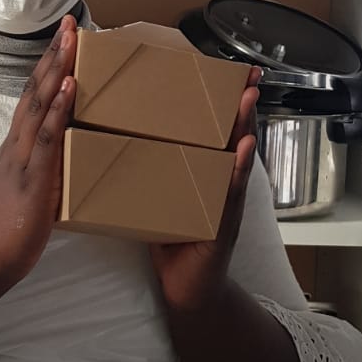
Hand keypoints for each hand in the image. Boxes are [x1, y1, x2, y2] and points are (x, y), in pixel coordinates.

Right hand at [0, 16, 76, 293]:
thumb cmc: (5, 231)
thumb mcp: (28, 191)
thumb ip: (43, 172)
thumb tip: (66, 163)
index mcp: (16, 147)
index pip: (31, 99)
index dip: (46, 68)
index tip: (61, 41)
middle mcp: (17, 144)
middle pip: (34, 90)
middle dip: (53, 55)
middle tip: (69, 22)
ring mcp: (23, 158)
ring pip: (39, 104)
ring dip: (57, 69)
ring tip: (71, 39)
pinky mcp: (32, 177)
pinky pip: (47, 137)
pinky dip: (58, 109)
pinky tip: (69, 86)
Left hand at [148, 68, 261, 313]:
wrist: (185, 292)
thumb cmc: (171, 242)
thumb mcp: (158, 197)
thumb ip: (149, 170)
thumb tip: (114, 137)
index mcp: (202, 172)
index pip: (210, 130)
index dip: (217, 101)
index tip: (223, 69)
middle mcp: (219, 182)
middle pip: (231, 135)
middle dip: (240, 104)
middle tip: (246, 74)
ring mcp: (226, 202)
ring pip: (237, 157)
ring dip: (245, 127)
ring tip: (248, 99)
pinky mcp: (223, 225)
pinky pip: (230, 194)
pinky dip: (236, 171)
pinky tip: (242, 151)